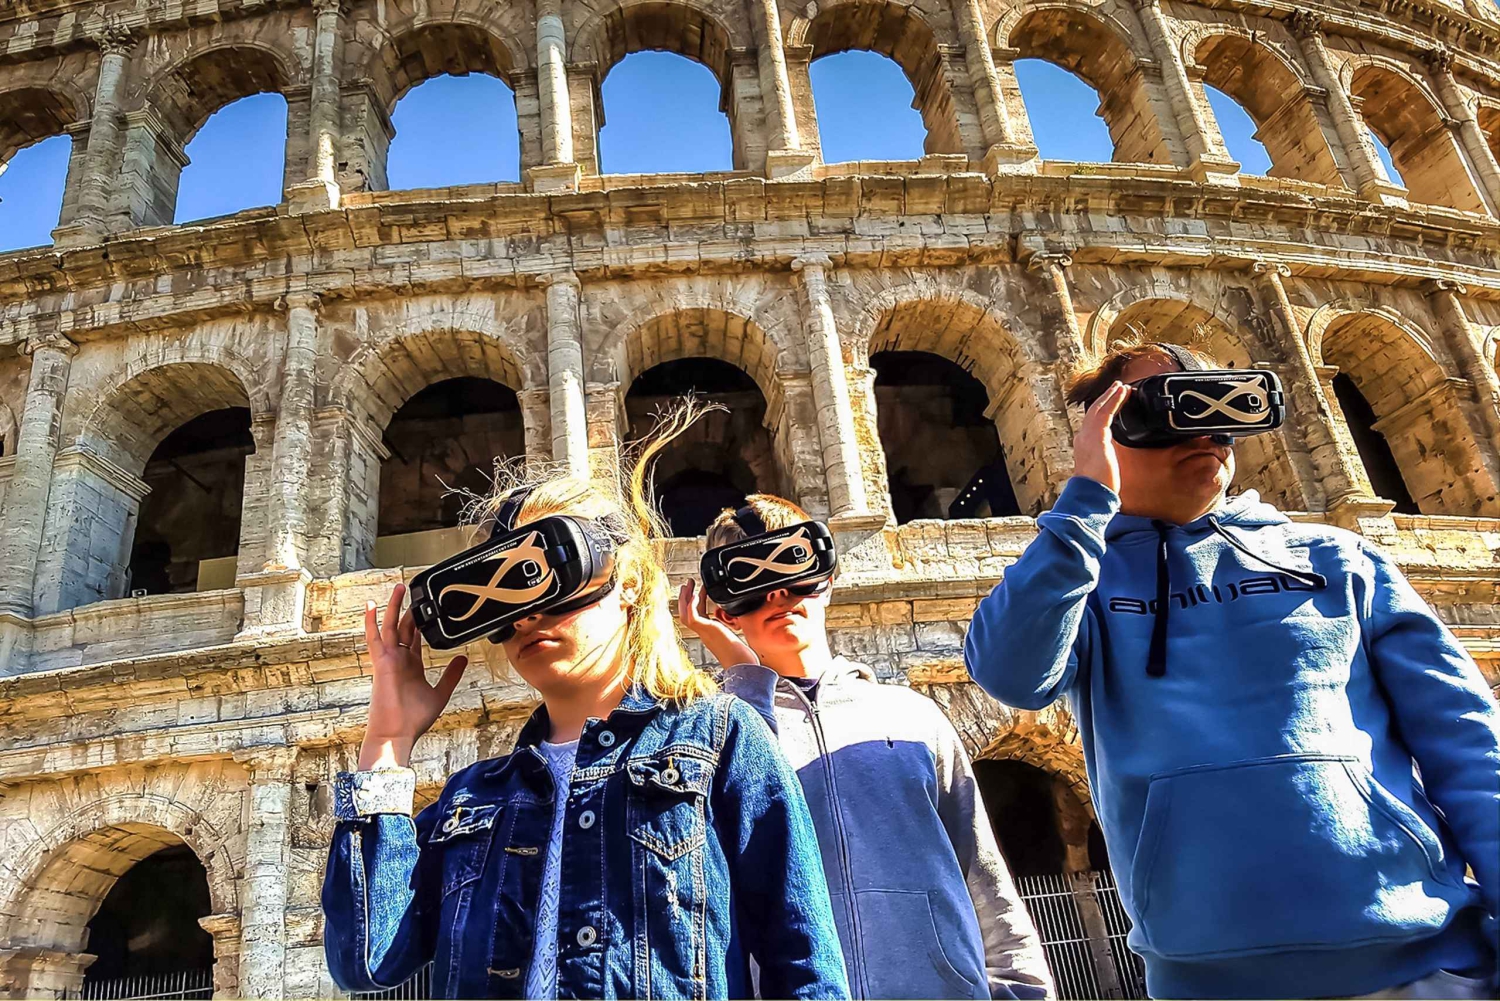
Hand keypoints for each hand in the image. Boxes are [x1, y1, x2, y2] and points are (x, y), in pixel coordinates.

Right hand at [358, 583, 468, 769]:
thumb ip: (451, 675)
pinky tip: (371, 606)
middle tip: (416, 591)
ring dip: (395, 607)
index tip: (428, 608)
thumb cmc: (414, 719)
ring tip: (400, 588)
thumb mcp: (440, 693)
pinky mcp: (381, 662)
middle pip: (405, 628)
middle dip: (410, 609)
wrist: (398, 733)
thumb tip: (463, 659)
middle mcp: (400, 659)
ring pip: (391, 627)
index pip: (416, 638)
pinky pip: (375, 638)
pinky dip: (371, 622)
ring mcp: (389, 659)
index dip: (422, 622)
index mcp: (412, 665)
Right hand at [677, 579, 758, 668]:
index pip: (698, 615)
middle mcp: (704, 633)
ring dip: (685, 598)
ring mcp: (704, 632)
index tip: (701, 589)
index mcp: (709, 633)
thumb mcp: (737, 635)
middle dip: (685, 598)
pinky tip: (696, 595)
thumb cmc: (742, 655)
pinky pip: (693, 618)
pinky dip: (692, 606)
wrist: (742, 663)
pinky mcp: (707, 631)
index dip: (698, 602)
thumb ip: (734, 627)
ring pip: (685, 615)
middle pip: (686, 614)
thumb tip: (741, 618)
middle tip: (688, 583)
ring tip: (688, 584)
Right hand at [1073, 381, 1129, 494]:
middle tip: (1116, 388)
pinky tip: (1123, 392)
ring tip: (1122, 386)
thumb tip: (1109, 463)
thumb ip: (1105, 462)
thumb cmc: (1098, 488)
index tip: (1111, 404)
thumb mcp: (1102, 472)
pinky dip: (1114, 400)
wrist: (1091, 494)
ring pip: (1098, 408)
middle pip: (1093, 412)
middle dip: (1105, 399)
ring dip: (1110, 395)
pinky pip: (1106, 412)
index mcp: (1084, 446)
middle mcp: (1082, 438)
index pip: (1092, 423)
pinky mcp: (1097, 435)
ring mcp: (1088, 435)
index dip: (1102, 411)